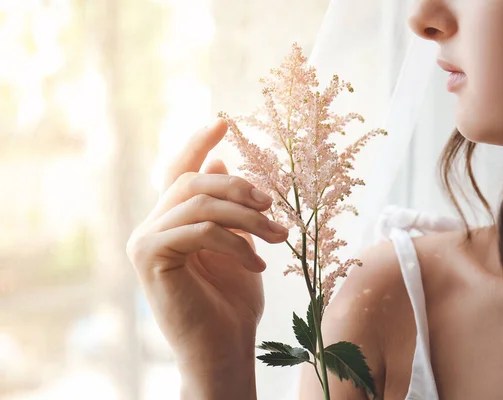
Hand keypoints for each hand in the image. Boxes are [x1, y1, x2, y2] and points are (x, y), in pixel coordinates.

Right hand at [126, 119, 288, 369]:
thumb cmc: (234, 300)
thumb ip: (228, 207)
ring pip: (200, 203)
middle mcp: (153, 226)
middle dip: (240, 188)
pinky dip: (233, 244)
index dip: (198, 143)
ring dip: (247, 218)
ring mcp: (146, 241)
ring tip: (279, 236)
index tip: (224, 122)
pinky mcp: (149, 257)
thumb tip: (222, 161)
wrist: (224, 348)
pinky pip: (197, 230)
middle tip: (274, 203)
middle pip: (194, 182)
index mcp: (173, 221)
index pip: (180, 171)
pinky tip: (257, 266)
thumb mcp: (239, 244)